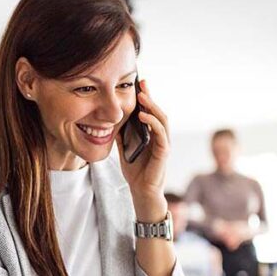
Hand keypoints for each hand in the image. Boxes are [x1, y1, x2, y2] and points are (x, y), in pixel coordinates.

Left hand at [115, 79, 170, 220]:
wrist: (140, 192)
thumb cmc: (135, 172)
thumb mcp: (124, 148)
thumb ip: (122, 134)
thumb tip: (112, 120)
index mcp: (152, 135)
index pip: (151, 112)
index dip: (146, 98)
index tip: (139, 84)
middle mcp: (160, 137)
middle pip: (158, 112)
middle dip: (151, 97)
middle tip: (142, 83)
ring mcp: (163, 144)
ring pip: (162, 120)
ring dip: (153, 107)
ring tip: (142, 96)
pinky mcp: (163, 153)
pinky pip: (161, 135)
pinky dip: (153, 123)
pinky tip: (143, 116)